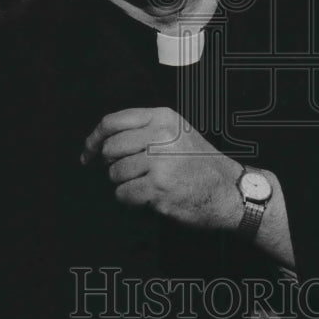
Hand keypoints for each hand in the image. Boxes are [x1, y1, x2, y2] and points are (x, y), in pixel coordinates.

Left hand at [81, 107, 244, 230]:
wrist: (230, 191)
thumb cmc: (201, 164)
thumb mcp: (177, 132)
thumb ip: (143, 130)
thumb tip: (100, 143)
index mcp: (163, 118)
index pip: (113, 122)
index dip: (94, 139)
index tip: (88, 152)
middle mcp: (161, 136)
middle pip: (111, 148)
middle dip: (112, 165)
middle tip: (125, 173)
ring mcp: (160, 162)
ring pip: (115, 173)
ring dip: (124, 184)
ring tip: (146, 184)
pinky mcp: (159, 188)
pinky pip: (123, 194)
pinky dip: (130, 199)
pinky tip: (148, 196)